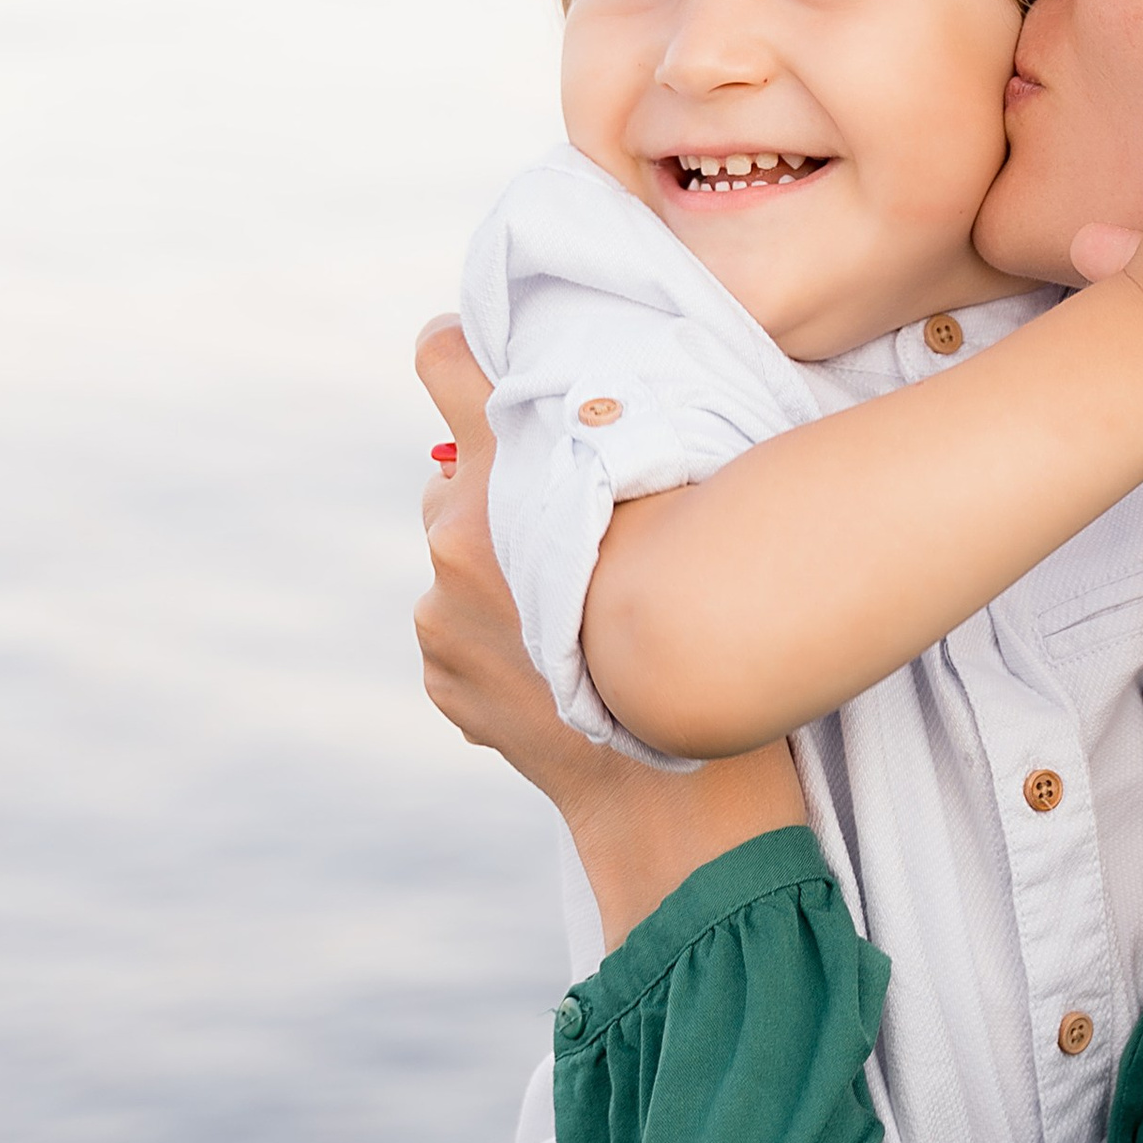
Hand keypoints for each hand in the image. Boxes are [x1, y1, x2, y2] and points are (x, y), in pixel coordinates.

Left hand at [415, 324, 808, 947]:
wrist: (670, 792)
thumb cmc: (703, 627)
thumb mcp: (682, 503)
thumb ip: (616, 439)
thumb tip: (579, 399)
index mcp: (508, 474)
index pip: (443, 359)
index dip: (461, 349)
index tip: (479, 356)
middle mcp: (455, 534)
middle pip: (460, 474)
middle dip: (507, 488)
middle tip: (582, 528)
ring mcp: (439, 613)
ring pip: (463, 557)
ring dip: (505, 566)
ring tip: (582, 612)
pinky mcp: (439, 673)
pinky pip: (463, 628)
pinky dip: (500, 634)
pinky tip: (563, 662)